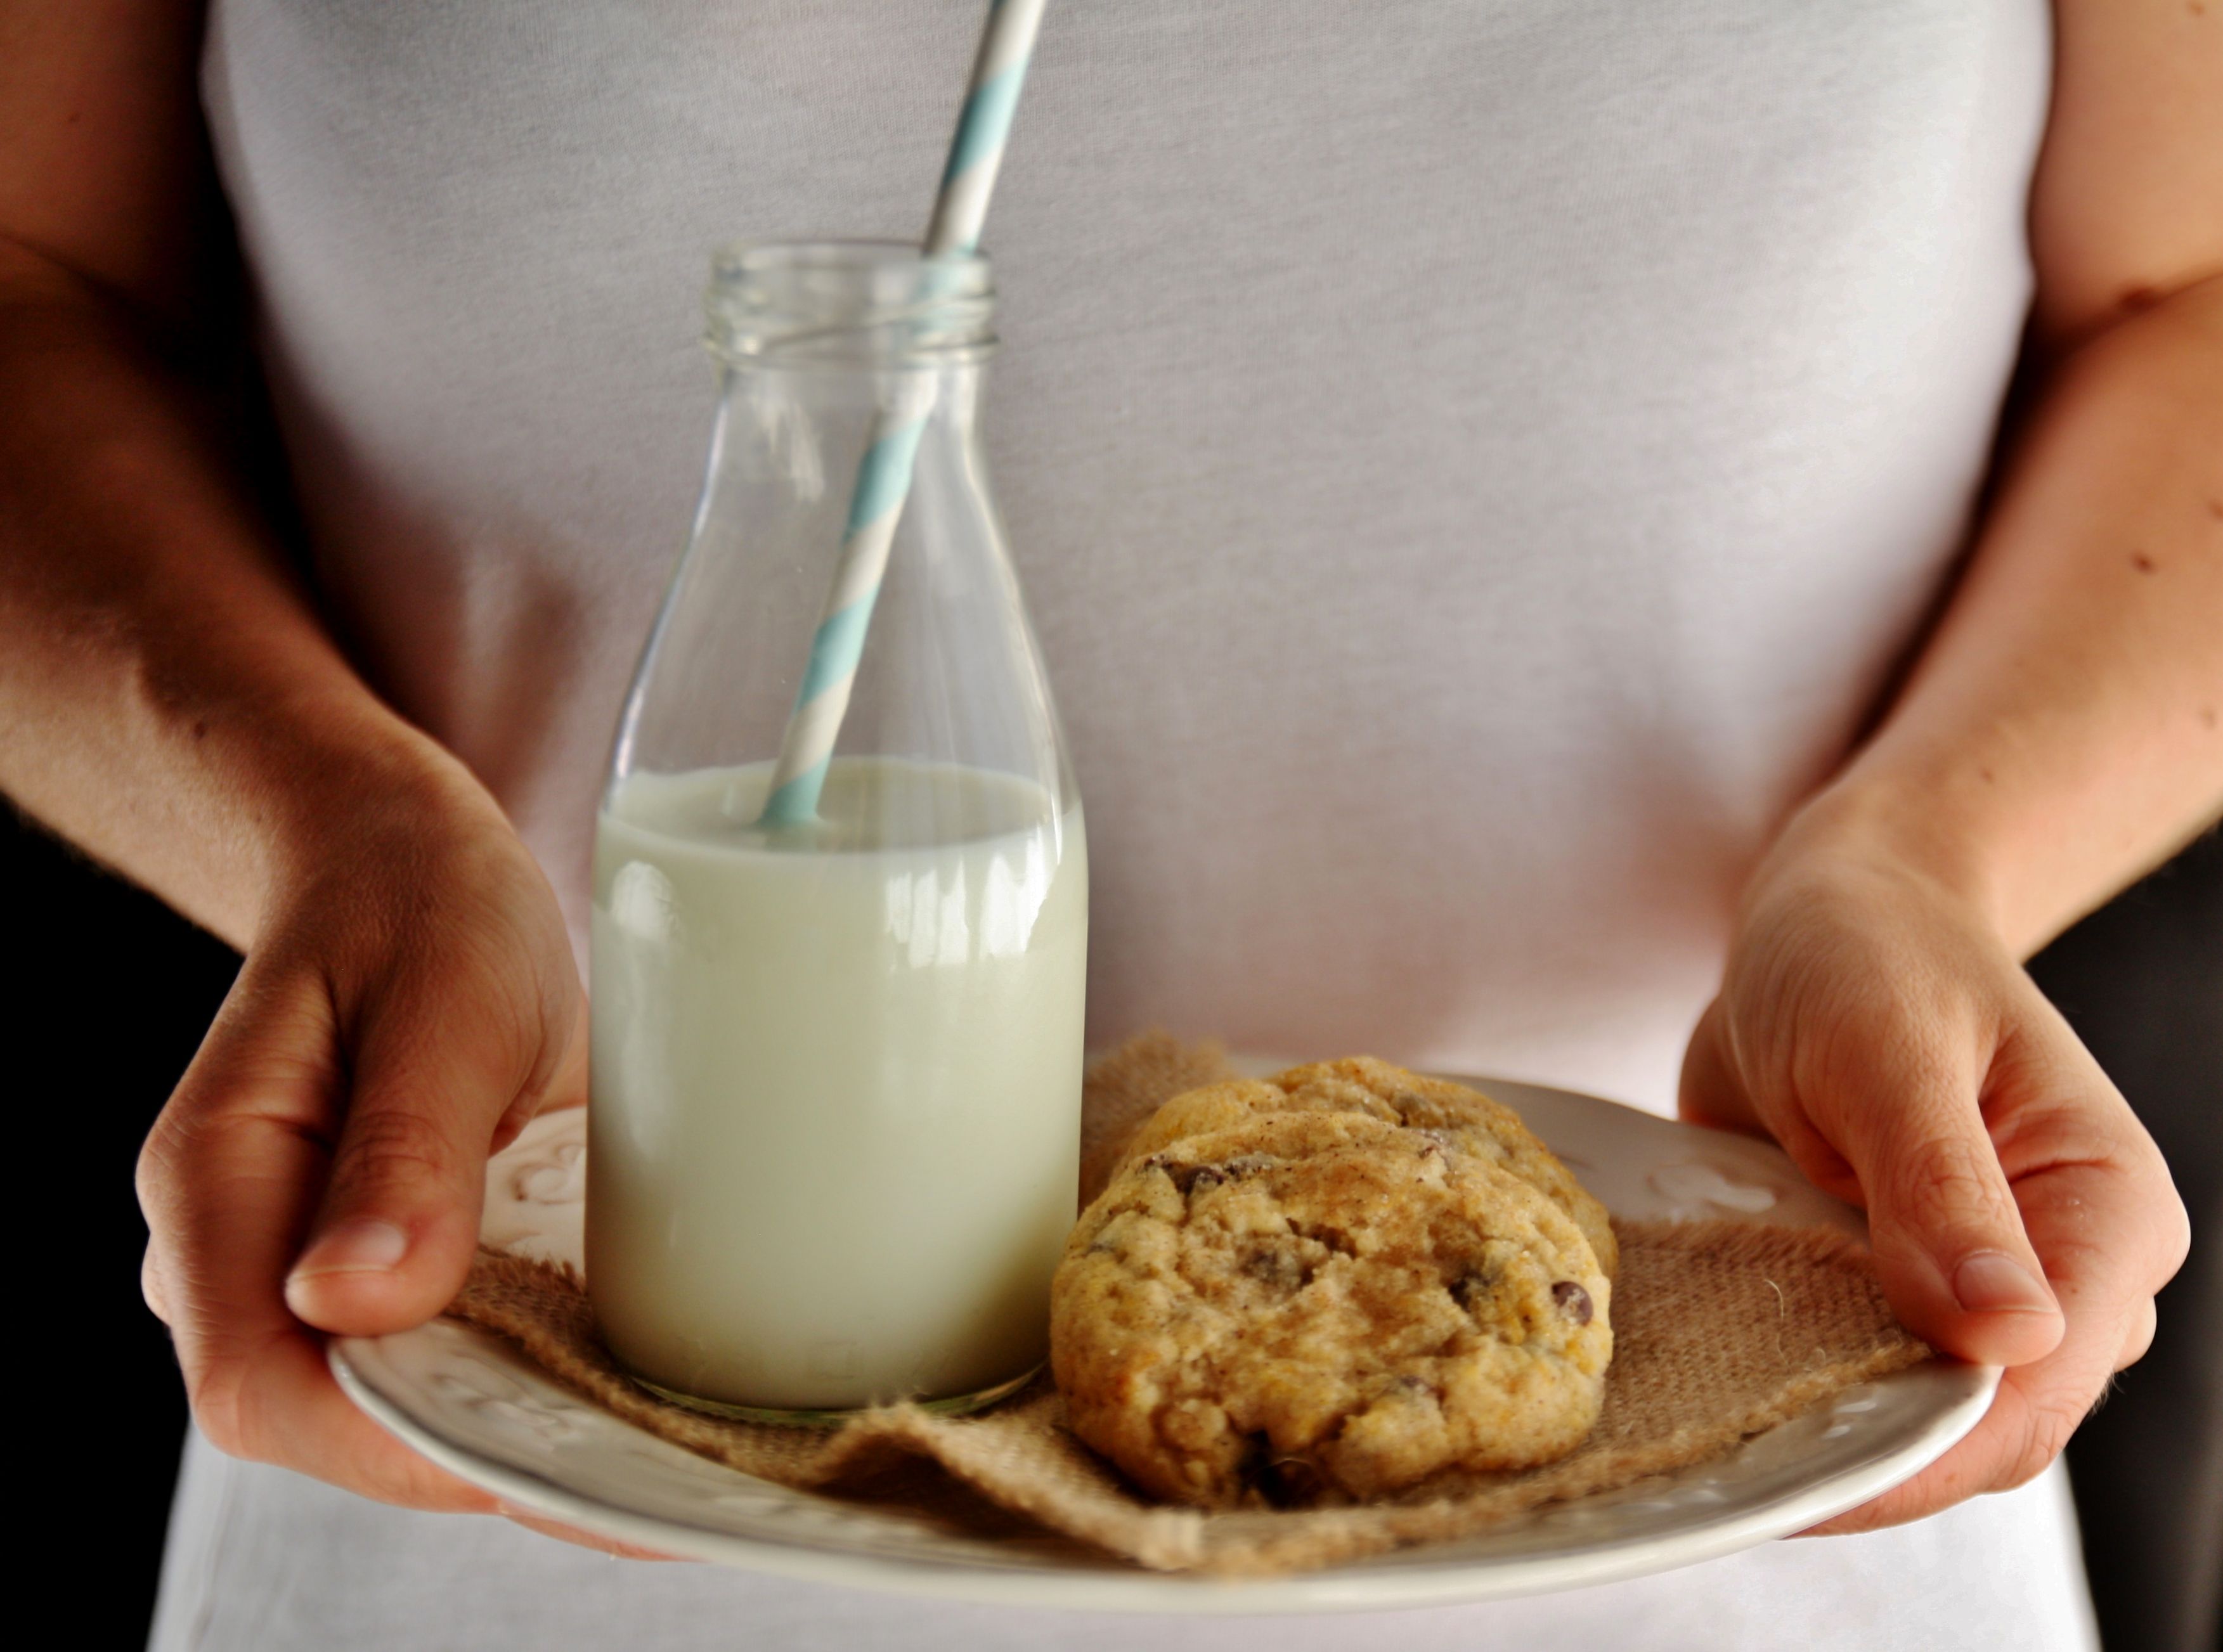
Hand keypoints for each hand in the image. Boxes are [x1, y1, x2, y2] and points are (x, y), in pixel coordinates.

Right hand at [135, 744, 583, 1513]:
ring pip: (397, 1405)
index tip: (554, 1450)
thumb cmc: (420, 906)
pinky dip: (530, 1378)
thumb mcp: (443, 997)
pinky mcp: (378, 1269)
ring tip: (663, 1441)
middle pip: (336, 1420)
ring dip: (522, 1428)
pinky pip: (443, 1355)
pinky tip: (631, 1386)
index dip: (403, 1443)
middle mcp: (241, 1252)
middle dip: (486, 1456)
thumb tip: (359, 1300)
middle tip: (653, 1469)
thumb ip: (405, 1145)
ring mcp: (304, 1270)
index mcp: (217, 1180)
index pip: (263, 1386)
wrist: (404, 866)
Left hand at [1678, 822, 2188, 1532]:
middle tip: (1723, 1468)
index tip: (1808, 1476)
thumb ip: (1939, 1185)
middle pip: (1984, 1428)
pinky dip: (1788, 1385)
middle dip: (1866, 1458)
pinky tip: (1707, 1389)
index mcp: (2106, 1213)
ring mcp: (1977, 1291)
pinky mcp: (1896, 1287)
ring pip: (1913, 1416)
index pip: (2040, 1388)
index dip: (1928, 1449)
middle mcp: (2063, 1273)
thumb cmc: (1870, 951)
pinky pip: (1851, 1370)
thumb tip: (2006, 1337)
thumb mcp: (1887, 1046)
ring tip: (1703, 1439)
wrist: (1833, 913)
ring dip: (1817, 1431)